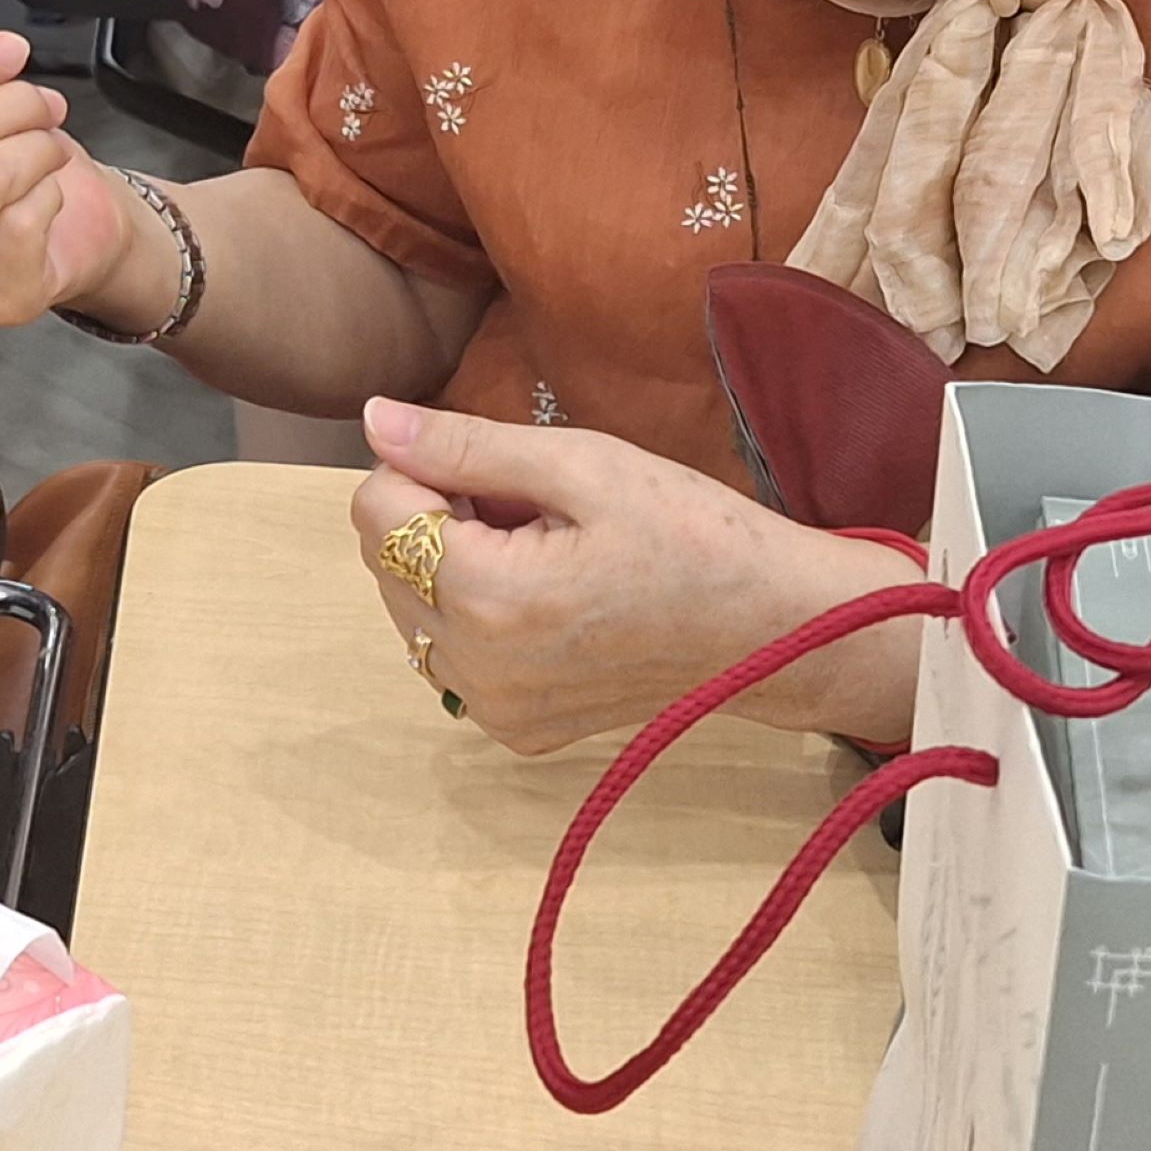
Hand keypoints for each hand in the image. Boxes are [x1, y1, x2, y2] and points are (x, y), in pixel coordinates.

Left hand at [348, 396, 922, 756]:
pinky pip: (451, 655)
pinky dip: (477, 615)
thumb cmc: (694, 535)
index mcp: (488, 597)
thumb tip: (375, 419)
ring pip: (410, 609)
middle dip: (436, 516)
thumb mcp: (584, 464)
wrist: (775, 630)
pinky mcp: (516, 731)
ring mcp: (494, 711)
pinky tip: (550, 596)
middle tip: (531, 505)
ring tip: (543, 549)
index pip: (374, 509)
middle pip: (383, 561)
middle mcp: (476, 670)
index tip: (498, 465)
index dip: (424, 466)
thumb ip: (466, 444)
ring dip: (452, 566)